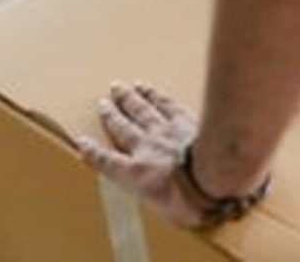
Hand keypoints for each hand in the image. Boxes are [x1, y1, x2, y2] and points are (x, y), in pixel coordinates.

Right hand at [77, 82, 203, 226]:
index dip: (94, 152)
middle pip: (124, 128)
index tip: (82, 141)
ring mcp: (166, 130)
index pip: (108, 162)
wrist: (217, 173)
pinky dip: (155, 95)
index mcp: (137, 173)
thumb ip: (163, 202)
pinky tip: (149, 88)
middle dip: (111, 115)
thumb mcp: (171, 212)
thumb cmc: (195, 200)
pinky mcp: (186, 119)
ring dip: (130, 98)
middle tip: (103, 102)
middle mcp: (147, 147)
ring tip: (120, 87)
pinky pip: (166, 103)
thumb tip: (171, 203)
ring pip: (142, 110)